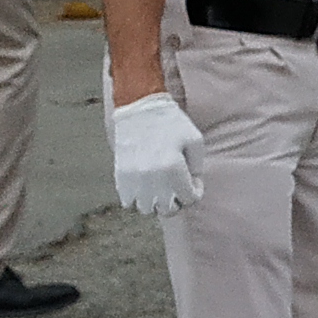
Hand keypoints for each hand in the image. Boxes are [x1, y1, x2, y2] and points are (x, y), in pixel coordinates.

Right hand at [108, 91, 206, 214]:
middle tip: (178, 188)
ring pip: (145, 209)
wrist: (139, 108)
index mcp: (173, 168)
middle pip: (166, 210)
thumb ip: (198, 167)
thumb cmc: (171, 123)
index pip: (189, 199)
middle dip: (176, 202)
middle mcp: (152, 176)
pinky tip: (145, 186)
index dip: (195, 192)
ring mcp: (133, 177)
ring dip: (155, 203)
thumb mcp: (195, 140)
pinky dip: (137, 198)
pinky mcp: (120, 174)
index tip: (194, 181)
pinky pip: (127, 200)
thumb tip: (191, 186)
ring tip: (160, 189)